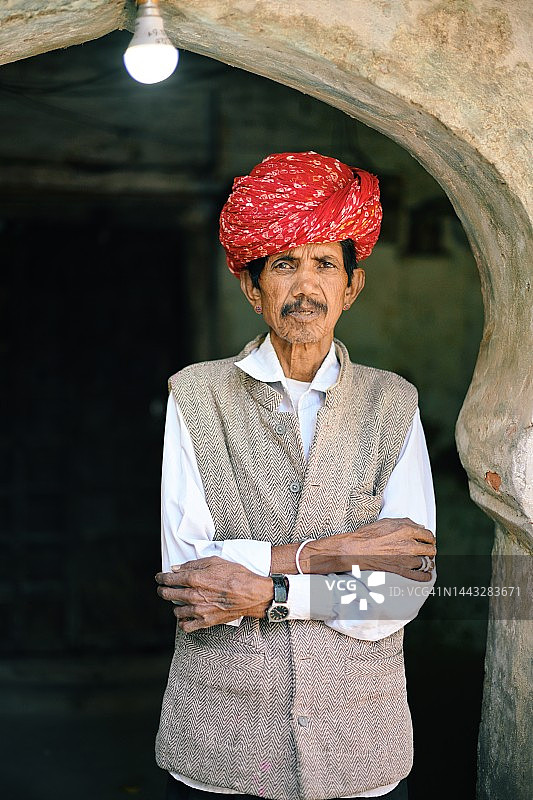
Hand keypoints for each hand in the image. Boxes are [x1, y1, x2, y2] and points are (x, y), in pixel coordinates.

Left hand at [155, 556, 273, 631]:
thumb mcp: (215, 561)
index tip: (159, 577)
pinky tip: (185, 616)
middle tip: (163, 589)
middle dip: (163, 590)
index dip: (161, 577)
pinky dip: (183, 621)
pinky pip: (186, 626)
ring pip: (176, 610)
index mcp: (194, 579)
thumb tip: (175, 568)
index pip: (169, 579)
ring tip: (179, 602)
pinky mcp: (205, 621)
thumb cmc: (236, 574)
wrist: (252, 593)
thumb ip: (193, 565)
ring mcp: (198, 610)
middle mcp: (193, 595)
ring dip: (175, 605)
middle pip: (168, 595)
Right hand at [299, 518, 435, 581]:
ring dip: (426, 562)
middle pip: (430, 549)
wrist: (356, 549)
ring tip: (422, 561)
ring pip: (426, 563)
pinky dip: (425, 576)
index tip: (427, 540)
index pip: (428, 535)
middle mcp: (409, 545)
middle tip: (426, 550)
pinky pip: (420, 576)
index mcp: (407, 531)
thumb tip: (419, 527)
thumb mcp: (388, 521)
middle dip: (429, 549)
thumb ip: (406, 522)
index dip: (429, 538)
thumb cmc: (369, 534)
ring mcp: (406, 560)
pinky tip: (426, 574)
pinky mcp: (401, 571)